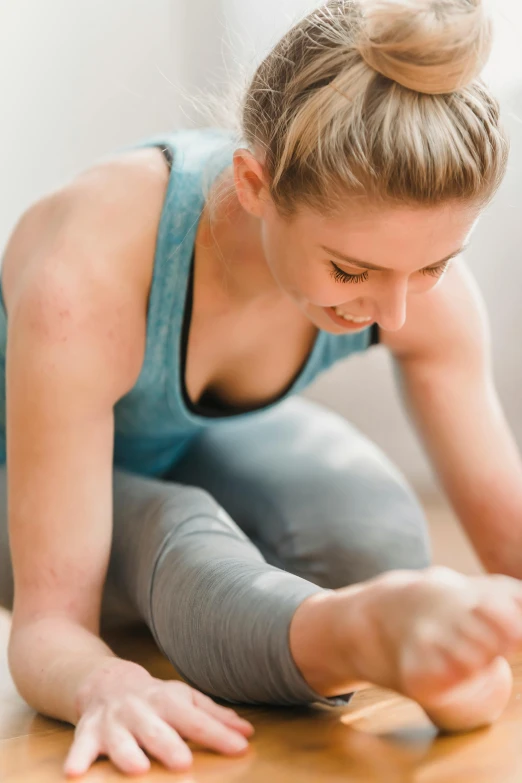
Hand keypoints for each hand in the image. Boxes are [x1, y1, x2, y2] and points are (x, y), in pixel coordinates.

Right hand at [64, 664, 253, 776]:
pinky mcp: (88, 733)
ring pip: (120, 740)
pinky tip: (74, 772)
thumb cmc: (156, 699)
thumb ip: (215, 717)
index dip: (218, 735)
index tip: (240, 748)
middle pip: (156, 730)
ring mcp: (113, 722)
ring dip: (127, 753)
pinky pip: (80, 746)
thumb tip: (249, 732)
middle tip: (183, 762)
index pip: (196, 720)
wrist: (106, 682)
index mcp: (168, 702)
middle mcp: (141, 710)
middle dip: (168, 745)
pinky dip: (77, 758)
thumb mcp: (185, 700)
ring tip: (138, 768)